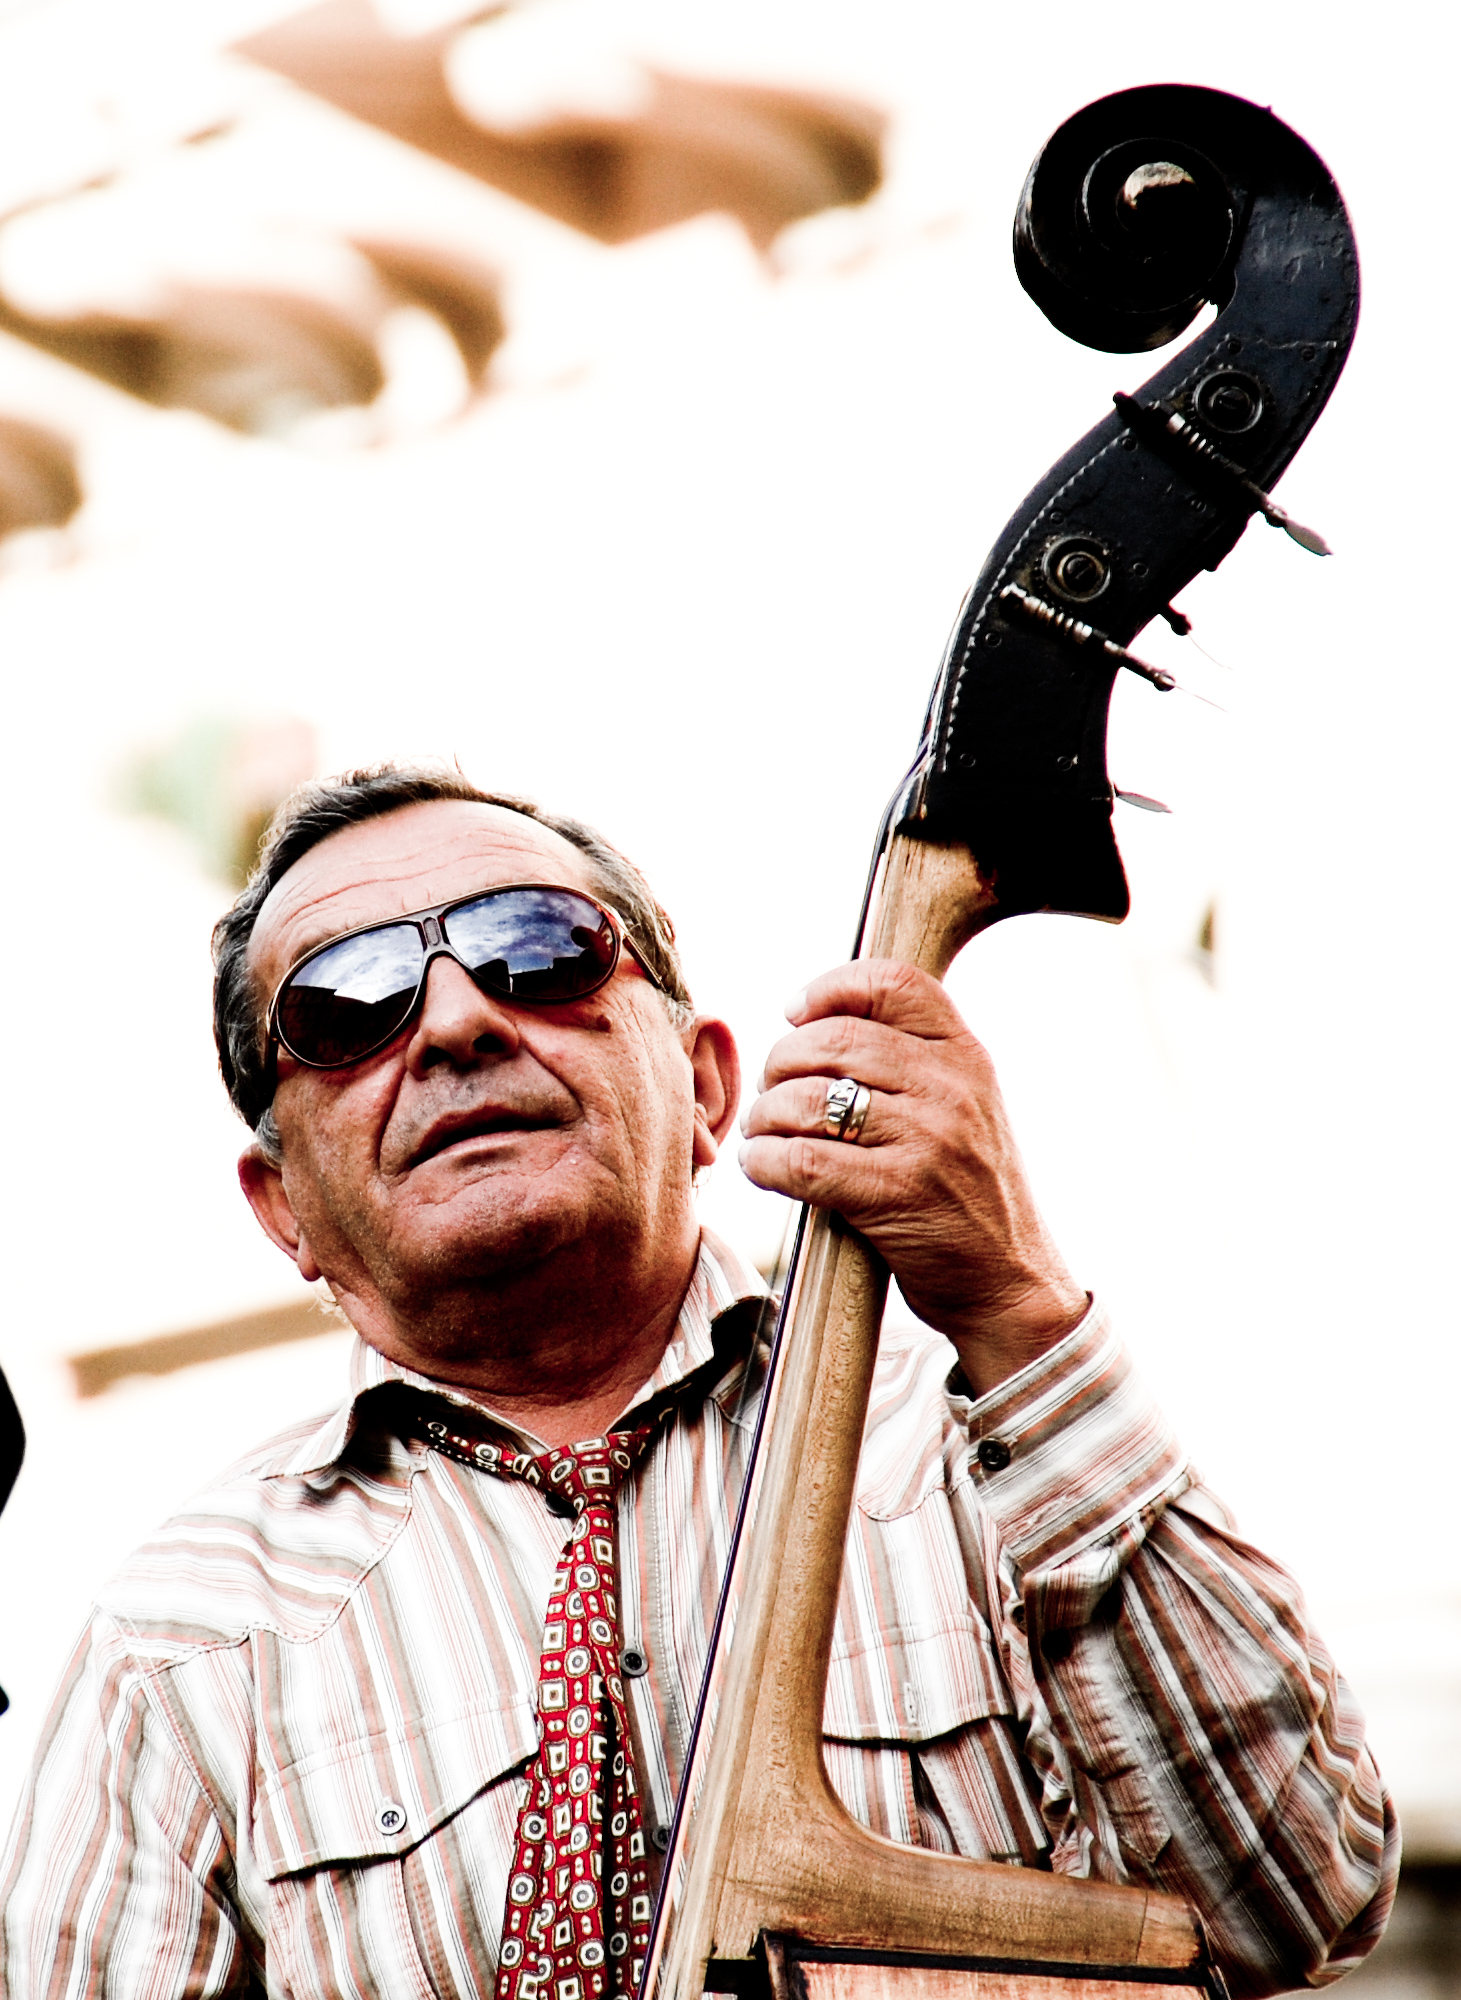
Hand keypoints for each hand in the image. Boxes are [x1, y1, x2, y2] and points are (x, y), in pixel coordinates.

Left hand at [738, 960, 1087, 1397]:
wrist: (1010, 1280)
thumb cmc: (965, 1191)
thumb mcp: (962, 1107)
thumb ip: (910, 1062)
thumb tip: (813, 1021)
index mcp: (966, 1055)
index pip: (893, 982)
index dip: (830, 987)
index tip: (794, 1013)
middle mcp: (952, 1088)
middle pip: (834, 1039)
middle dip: (780, 1062)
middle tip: (769, 1093)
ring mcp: (929, 1139)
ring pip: (808, 1099)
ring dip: (764, 1117)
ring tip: (760, 1135)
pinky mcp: (899, 1195)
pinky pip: (802, 1160)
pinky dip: (763, 1161)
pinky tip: (761, 1167)